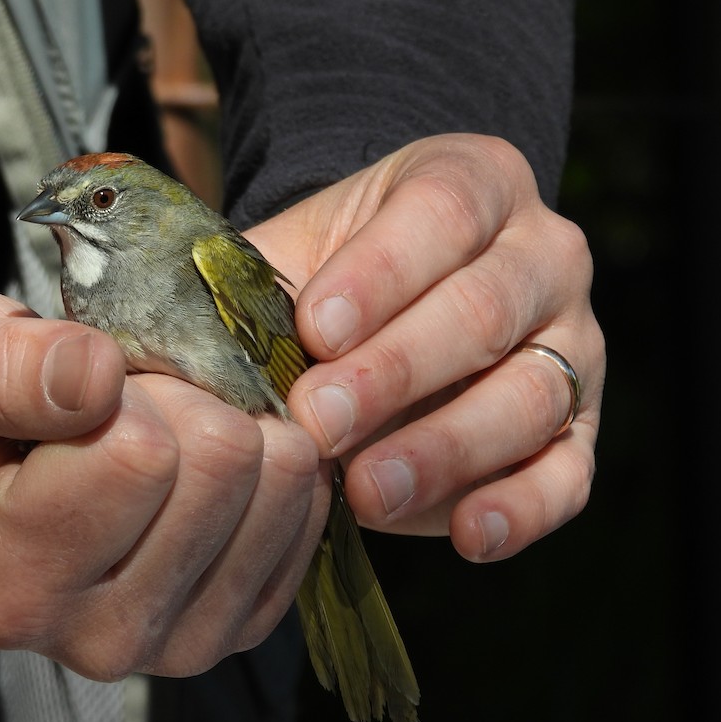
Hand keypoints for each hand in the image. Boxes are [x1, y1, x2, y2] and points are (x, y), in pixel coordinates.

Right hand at [0, 290, 325, 677]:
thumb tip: (95, 377)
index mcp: (8, 582)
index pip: (141, 454)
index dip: (123, 387)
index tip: (79, 386)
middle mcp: (98, 639)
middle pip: (224, 466)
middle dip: (186, 398)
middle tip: (129, 402)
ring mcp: (178, 645)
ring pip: (282, 485)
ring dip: (235, 424)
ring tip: (164, 431)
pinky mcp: (237, 629)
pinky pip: (309, 518)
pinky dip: (272, 465)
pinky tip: (209, 462)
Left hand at [246, 134, 603, 560]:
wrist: (385, 314)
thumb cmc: (330, 284)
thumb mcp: (289, 260)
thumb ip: (239, 284)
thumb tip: (143, 337)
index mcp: (476, 186)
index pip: (442, 214)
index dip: (381, 272)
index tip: (314, 329)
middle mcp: (543, 256)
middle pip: (487, 308)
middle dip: (397, 371)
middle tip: (319, 422)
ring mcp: (573, 345)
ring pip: (531, 395)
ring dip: (445, 448)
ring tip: (367, 490)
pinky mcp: (577, 429)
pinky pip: (570, 473)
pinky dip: (523, 509)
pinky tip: (466, 535)